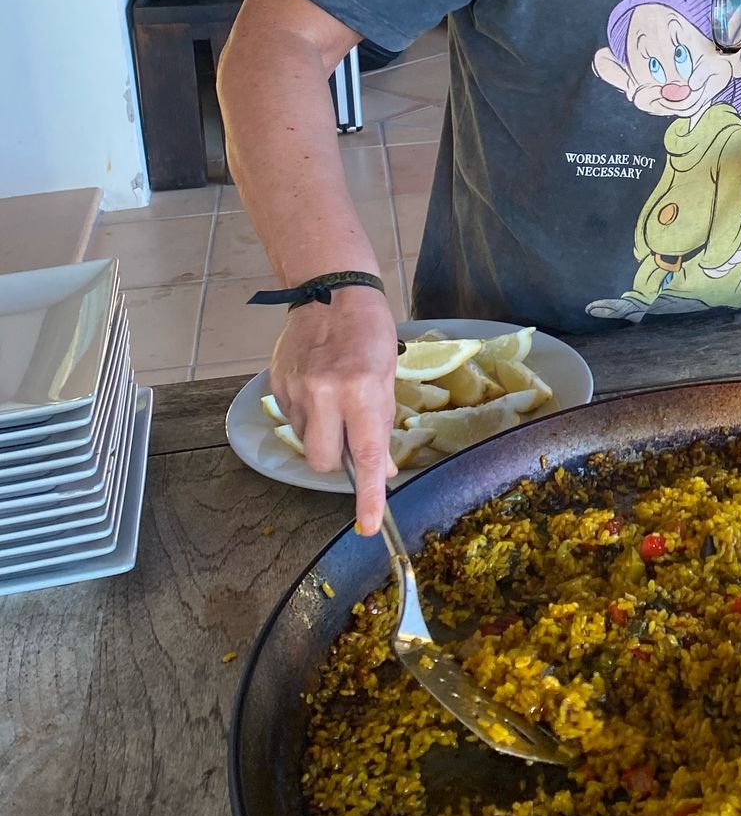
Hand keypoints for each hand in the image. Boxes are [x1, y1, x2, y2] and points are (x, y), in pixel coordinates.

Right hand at [269, 288, 400, 534]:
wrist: (330, 290)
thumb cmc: (370, 330)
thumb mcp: (388, 375)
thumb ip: (382, 424)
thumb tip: (383, 469)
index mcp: (362, 391)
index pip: (366, 456)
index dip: (368, 496)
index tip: (368, 525)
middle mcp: (325, 394)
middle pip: (323, 462)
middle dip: (337, 463)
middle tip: (350, 440)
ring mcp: (297, 390)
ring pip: (307, 443)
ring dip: (322, 436)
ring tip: (335, 402)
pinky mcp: (277, 384)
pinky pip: (293, 420)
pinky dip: (307, 416)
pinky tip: (318, 389)